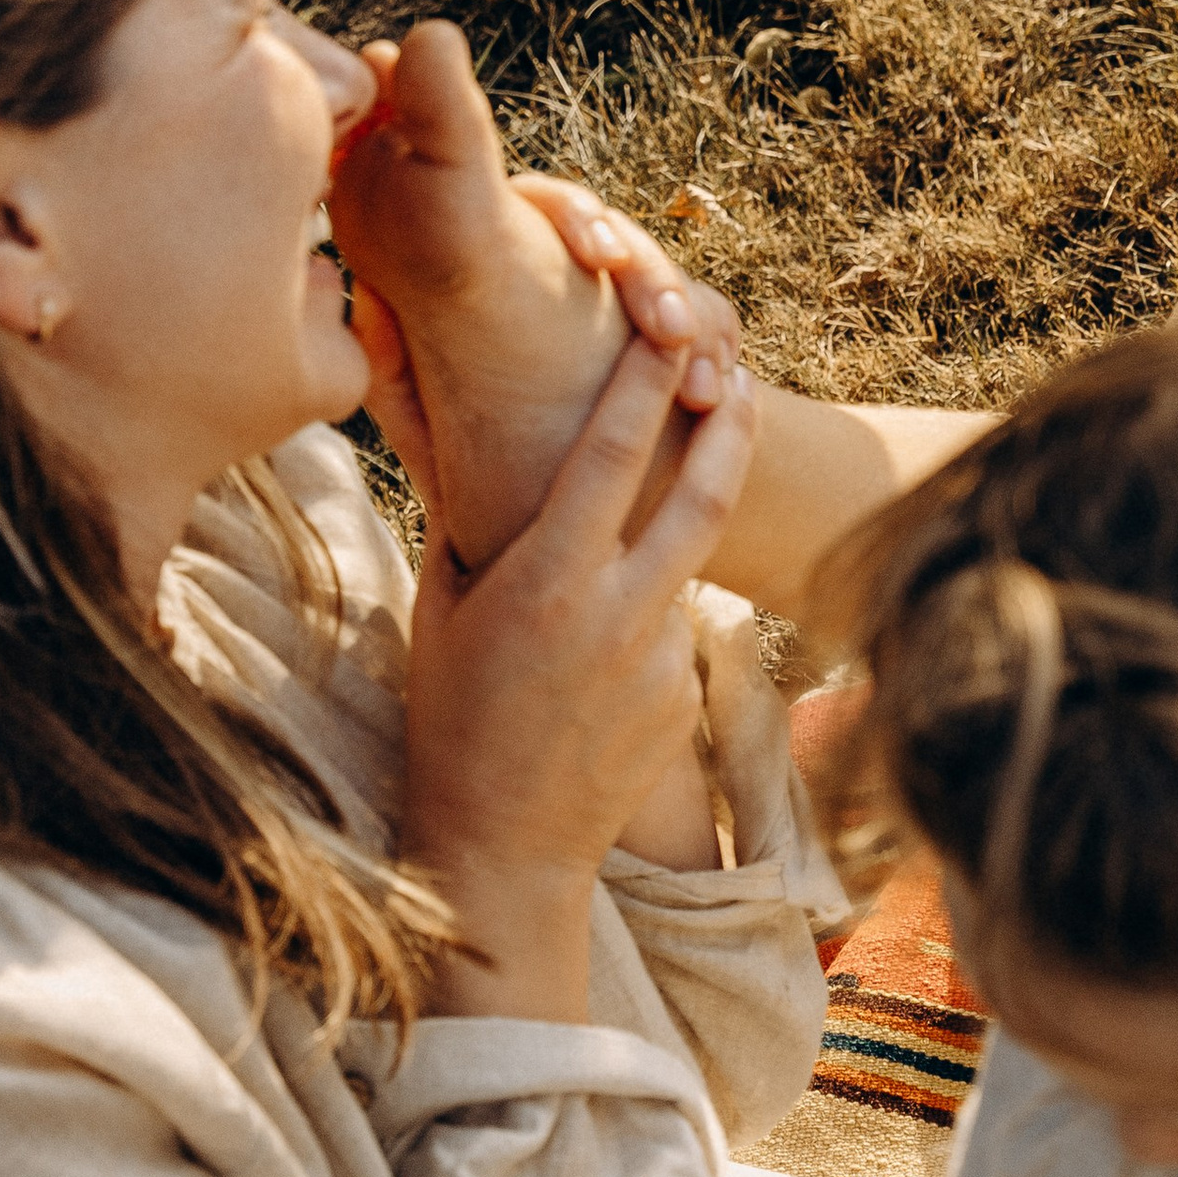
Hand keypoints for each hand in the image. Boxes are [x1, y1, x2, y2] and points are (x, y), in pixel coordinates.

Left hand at [333, 22, 739, 569]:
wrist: (548, 554)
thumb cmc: (474, 486)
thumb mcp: (434, 438)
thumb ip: (401, 380)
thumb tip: (365, 300)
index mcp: (507, 271)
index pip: (550, 209)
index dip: (581, 219)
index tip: (597, 254)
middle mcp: (571, 278)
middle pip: (627, 242)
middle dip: (655, 277)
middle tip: (665, 328)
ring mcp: (627, 316)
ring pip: (677, 286)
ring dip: (698, 320)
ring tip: (704, 383)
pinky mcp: (675, 355)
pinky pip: (711, 331)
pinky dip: (719, 354)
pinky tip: (721, 390)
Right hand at [398, 337, 756, 1019]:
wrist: (501, 849)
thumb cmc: (449, 717)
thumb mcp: (439, 606)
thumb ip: (462, 512)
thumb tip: (449, 422)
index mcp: (548, 580)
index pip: (614, 454)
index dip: (648, 381)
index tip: (669, 327)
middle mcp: (618, 612)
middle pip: (703, 494)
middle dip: (728, 422)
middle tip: (739, 368)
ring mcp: (663, 659)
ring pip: (689, 561)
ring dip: (691, 513)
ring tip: (685, 476)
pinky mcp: (687, 697)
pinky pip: (677, 629)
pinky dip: (652, 612)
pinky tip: (609, 648)